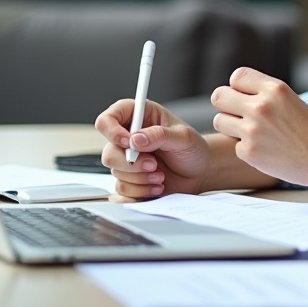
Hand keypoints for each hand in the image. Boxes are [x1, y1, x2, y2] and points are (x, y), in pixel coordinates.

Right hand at [95, 99, 209, 198]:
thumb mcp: (183, 137)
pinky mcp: (129, 178)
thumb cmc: (193, 148)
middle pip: (108, 152)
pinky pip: (122, 188)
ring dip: (140, 178)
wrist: (200, 172)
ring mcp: (126, 160)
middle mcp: (128, 138)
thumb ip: (159, 135)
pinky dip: (141, 190)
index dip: (112, 131)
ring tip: (160, 175)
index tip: (128, 142)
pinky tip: (157, 185)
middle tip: (154, 164)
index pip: (107, 119)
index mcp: (138, 117)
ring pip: (115, 172)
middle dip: (131, 163)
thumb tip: (135, 139)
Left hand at [210, 67, 307, 189]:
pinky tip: (265, 150)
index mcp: (274, 88)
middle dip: (226, 104)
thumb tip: (230, 91)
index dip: (239, 87)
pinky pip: (234, 144)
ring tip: (251, 132)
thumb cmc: (307, 127)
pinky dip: (246, 148)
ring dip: (230, 125)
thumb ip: (262, 91)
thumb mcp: (288, 98)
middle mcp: (261, 106)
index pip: (237, 76)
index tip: (247, 97)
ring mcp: (252, 130)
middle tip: (239, 113)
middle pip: (219, 96)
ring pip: (219, 120)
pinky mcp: (249, 152)